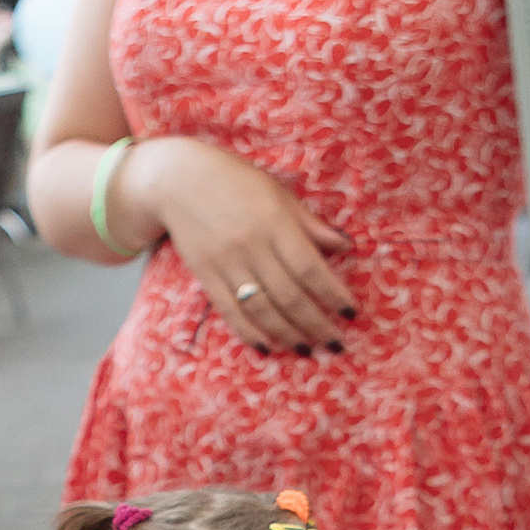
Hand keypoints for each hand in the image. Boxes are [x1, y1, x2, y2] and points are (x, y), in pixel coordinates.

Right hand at [134, 138, 356, 355]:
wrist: (178, 179)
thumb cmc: (237, 182)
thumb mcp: (279, 194)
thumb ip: (310, 224)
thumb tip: (346, 246)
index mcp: (275, 222)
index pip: (310, 268)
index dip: (333, 294)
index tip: (351, 312)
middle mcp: (251, 246)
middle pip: (289, 296)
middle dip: (316, 324)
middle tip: (336, 343)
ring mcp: (226, 263)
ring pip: (261, 309)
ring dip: (288, 335)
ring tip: (308, 349)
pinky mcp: (205, 275)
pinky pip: (229, 312)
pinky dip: (250, 333)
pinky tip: (269, 347)